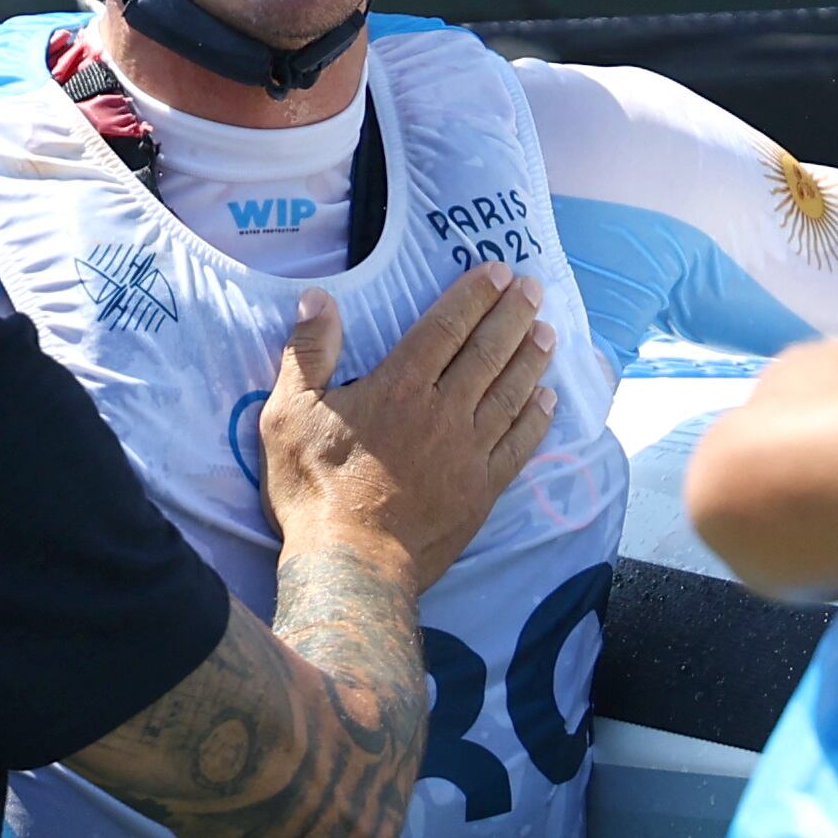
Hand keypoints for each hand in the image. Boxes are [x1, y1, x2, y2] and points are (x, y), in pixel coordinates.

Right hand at [261, 265, 555, 595]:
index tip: (497, 273)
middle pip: (487, 353)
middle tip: (534, 288)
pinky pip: (518, 446)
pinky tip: (548, 401)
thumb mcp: (288, 415)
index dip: (473, 297)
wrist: (353, 564)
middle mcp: (443, 411)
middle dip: (512, 316)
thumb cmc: (314, 489)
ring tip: (548, 332)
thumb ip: (306, 353)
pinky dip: (536, 420)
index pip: (445, 328)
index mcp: (399, 387)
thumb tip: (316, 297)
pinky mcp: (482, 491)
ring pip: (510, 394)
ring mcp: (468, 452)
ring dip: (531, 360)